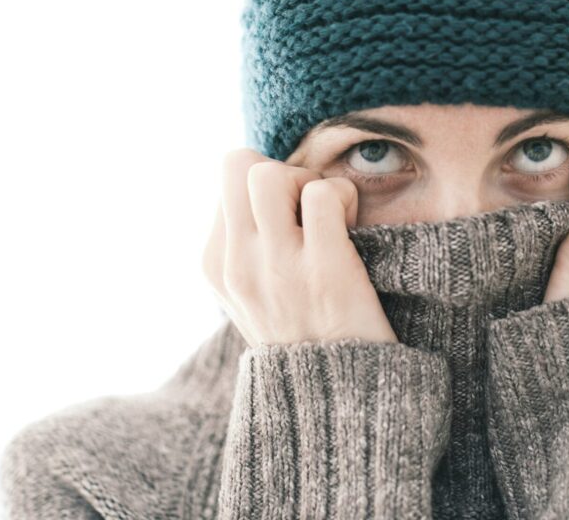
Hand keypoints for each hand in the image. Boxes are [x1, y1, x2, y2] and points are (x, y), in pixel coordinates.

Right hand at [202, 148, 397, 345]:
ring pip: (269, 173)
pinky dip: (344, 198)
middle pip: (238, 165)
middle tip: (307, 208)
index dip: (267, 193)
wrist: (337, 402)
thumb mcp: (253, 299)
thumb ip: (248, 249)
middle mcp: (235, 265)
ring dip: (309, 182)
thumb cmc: (306, 340)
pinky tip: (354, 227)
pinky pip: (323, 194)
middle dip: (280, 171)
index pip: (227, 184)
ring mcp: (275, 267)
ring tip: (329, 217)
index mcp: (214, 266)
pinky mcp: (324, 270)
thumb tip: (262, 188)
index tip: (291, 225)